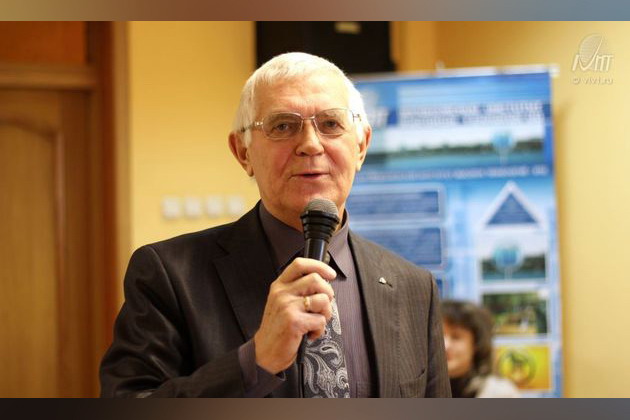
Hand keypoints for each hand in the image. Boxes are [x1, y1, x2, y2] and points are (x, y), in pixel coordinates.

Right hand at [253, 257, 335, 373]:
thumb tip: (323, 283)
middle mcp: (282, 293)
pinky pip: (321, 320)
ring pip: (323, 299)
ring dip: (326, 313)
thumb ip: (297, 290)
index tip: (330, 274)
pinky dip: (320, 330)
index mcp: (279, 286)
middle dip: (328, 293)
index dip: (319, 266)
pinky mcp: (294, 321)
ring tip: (316, 322)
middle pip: (316, 279)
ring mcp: (287, 306)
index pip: (300, 264)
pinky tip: (310, 334)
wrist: (265, 351)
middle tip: (323, 306)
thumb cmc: (277, 328)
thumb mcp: (282, 303)